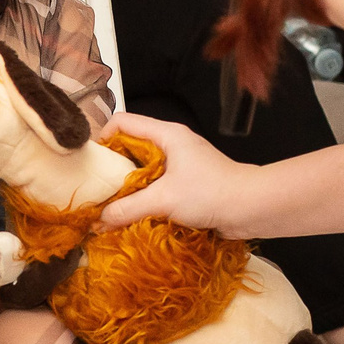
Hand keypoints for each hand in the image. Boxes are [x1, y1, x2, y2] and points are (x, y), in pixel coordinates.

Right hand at [97, 112, 258, 235]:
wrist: (251, 207)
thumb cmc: (210, 193)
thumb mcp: (163, 200)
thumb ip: (127, 209)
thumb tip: (98, 221)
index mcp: (166, 134)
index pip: (123, 122)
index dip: (103, 137)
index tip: (91, 163)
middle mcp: (172, 144)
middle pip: (131, 146)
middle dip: (113, 167)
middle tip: (97, 189)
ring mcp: (181, 164)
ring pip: (143, 169)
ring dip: (128, 186)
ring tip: (111, 205)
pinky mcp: (188, 183)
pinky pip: (157, 185)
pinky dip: (144, 197)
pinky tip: (134, 214)